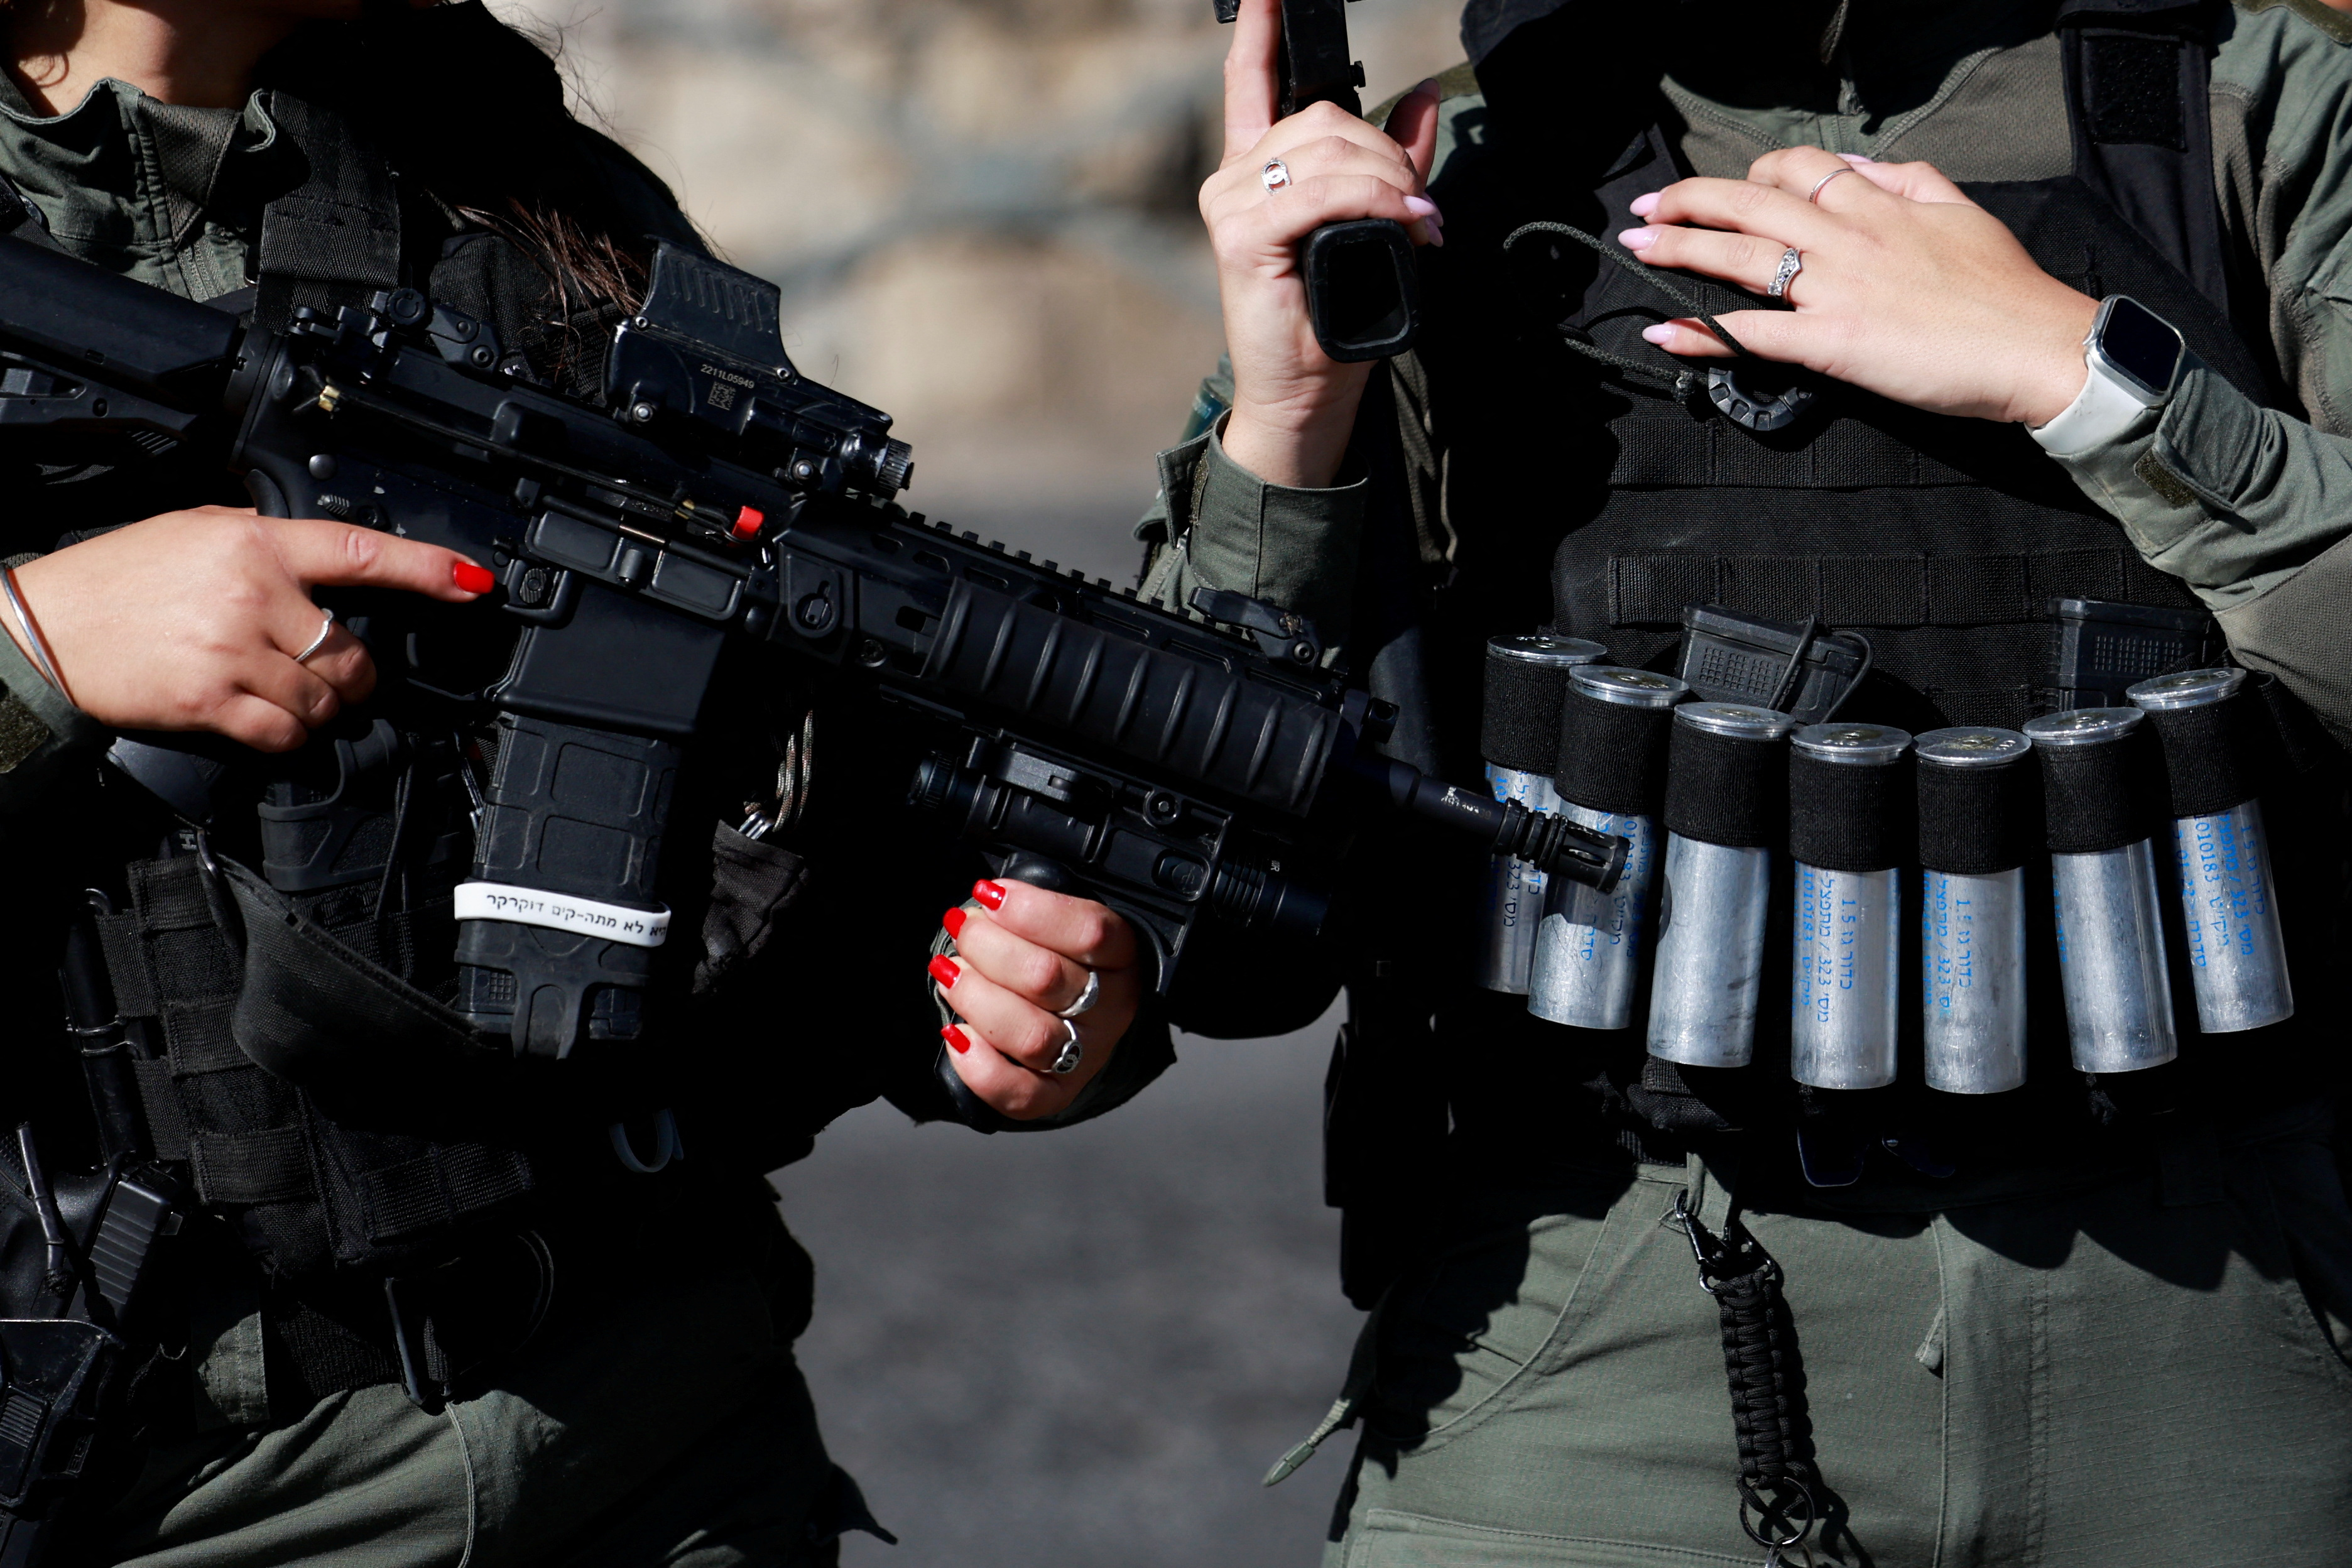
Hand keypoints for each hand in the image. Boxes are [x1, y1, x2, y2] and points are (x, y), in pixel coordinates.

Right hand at [6, 506, 491, 750]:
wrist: (46, 628)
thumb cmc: (118, 580)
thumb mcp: (194, 530)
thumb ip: (263, 538)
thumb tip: (318, 550)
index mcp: (255, 542)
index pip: (360, 551)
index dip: (425, 568)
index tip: (472, 582)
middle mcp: (252, 593)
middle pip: (352, 650)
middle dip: (355, 674)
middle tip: (335, 674)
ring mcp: (234, 648)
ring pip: (326, 698)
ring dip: (322, 708)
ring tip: (286, 693)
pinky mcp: (213, 699)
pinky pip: (288, 732)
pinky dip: (290, 735)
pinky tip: (267, 719)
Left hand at [931, 878, 1144, 1120]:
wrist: (1082, 1016)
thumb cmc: (1064, 956)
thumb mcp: (1063, 921)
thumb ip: (1033, 909)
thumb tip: (984, 902)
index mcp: (1122, 957)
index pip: (1089, 932)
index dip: (1030, 910)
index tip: (988, 894)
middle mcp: (1112, 1008)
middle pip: (1046, 979)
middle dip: (986, 947)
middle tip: (961, 928)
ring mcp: (1087, 1054)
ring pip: (1030, 1035)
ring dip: (975, 998)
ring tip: (950, 974)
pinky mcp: (1059, 1092)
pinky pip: (1020, 1093)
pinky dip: (979, 1065)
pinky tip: (957, 1033)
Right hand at [1206, 0, 1441, 488]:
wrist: (1305, 394)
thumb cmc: (1332, 319)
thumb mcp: (1373, 227)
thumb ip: (1393, 162)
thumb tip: (1423, 97)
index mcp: (1254, 168)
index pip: (1253, 80)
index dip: (1263, 30)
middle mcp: (1232, 177)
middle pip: (1320, 117)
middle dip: (1386, 153)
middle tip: (1420, 207)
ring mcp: (1230, 204)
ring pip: (1326, 149)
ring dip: (1389, 180)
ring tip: (1417, 224)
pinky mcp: (1240, 236)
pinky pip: (1321, 193)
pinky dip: (1375, 203)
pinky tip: (1406, 226)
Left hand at [1618, 149, 2097, 426]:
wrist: (2037, 347)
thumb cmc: (2005, 290)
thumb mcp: (1962, 211)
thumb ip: (1908, 180)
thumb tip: (1860, 168)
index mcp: (1880, 205)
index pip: (1798, 170)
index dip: (1750, 174)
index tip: (1724, 185)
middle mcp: (1850, 238)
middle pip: (1752, 204)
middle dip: (1690, 201)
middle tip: (1648, 208)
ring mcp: (1838, 288)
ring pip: (1742, 257)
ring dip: (1681, 249)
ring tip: (1640, 246)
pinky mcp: (1835, 342)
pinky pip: (1754, 334)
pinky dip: (1703, 332)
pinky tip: (1666, 330)